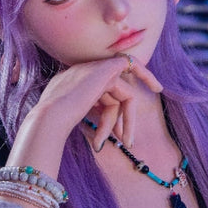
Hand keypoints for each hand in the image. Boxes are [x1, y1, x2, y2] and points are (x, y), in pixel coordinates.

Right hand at [37, 54, 162, 149]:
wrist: (50, 117)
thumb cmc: (54, 126)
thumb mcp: (70, 119)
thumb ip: (86, 117)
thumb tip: (103, 133)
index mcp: (68, 82)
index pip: (96, 95)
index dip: (110, 111)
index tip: (118, 130)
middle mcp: (79, 71)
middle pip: (110, 95)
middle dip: (121, 119)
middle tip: (126, 141)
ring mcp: (92, 68)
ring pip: (121, 94)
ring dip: (126, 120)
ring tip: (124, 141)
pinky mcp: (105, 68)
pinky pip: (132, 66)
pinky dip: (146, 76)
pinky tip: (157, 88)